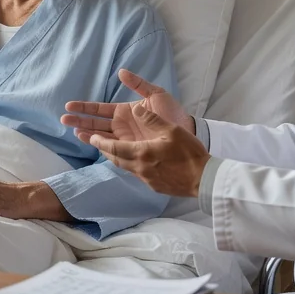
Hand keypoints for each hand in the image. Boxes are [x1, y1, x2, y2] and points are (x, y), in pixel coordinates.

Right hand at [62, 68, 195, 141]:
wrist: (186, 131)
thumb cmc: (172, 113)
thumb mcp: (156, 94)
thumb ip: (138, 84)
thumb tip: (121, 72)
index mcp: (125, 111)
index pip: (100, 109)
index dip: (85, 107)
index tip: (70, 105)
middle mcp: (121, 125)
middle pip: (95, 123)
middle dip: (79, 120)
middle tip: (63, 119)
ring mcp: (125, 138)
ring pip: (100, 136)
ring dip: (87, 133)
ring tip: (74, 130)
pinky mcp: (131, 149)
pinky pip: (112, 148)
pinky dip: (100, 145)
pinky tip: (90, 142)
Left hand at [82, 105, 209, 197]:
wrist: (204, 180)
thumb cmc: (189, 153)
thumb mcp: (171, 130)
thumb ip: (152, 119)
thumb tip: (137, 108)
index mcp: (142, 153)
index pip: (113, 147)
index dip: (99, 141)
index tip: (90, 136)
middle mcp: (140, 168)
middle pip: (114, 158)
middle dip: (102, 148)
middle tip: (91, 140)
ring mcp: (146, 178)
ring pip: (124, 166)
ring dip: (113, 156)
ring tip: (106, 149)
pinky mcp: (154, 185)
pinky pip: (134, 172)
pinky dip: (127, 163)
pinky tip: (131, 159)